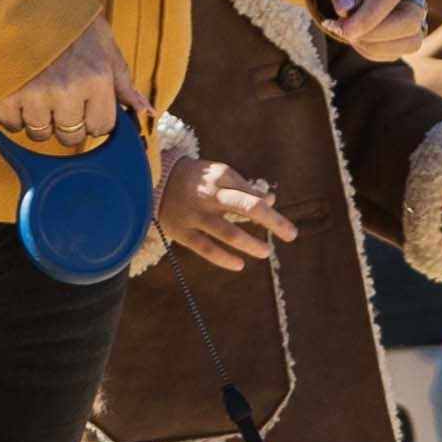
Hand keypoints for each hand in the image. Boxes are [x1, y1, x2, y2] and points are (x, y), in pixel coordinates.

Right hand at [0, 16, 134, 151]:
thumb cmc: (63, 16)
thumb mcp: (102, 40)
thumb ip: (122, 80)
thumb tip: (147, 112)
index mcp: (97, 77)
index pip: (101, 127)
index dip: (92, 116)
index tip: (83, 101)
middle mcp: (67, 91)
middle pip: (71, 137)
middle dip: (66, 121)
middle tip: (56, 92)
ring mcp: (34, 95)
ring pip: (40, 134)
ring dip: (38, 118)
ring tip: (35, 87)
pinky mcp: (4, 96)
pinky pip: (12, 126)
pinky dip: (12, 113)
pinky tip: (16, 89)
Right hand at [156, 145, 294, 267]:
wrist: (149, 179)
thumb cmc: (193, 179)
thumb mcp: (219, 175)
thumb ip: (244, 188)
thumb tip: (271, 201)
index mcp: (221, 177)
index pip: (253, 196)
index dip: (272, 214)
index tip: (286, 229)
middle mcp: (210, 195)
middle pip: (248, 208)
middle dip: (273, 222)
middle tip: (292, 235)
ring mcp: (196, 215)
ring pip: (229, 232)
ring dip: (251, 244)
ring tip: (266, 252)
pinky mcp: (182, 232)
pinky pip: (206, 248)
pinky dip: (224, 258)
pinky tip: (239, 265)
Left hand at [303, 0, 430, 53]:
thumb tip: (346, 10)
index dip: (370, 15)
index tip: (344, 30)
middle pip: (411, 20)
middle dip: (375, 34)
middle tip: (340, 29)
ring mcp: (417, 2)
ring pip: (412, 40)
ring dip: (376, 46)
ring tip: (345, 31)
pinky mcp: (410, 21)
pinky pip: (401, 47)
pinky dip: (375, 50)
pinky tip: (355, 35)